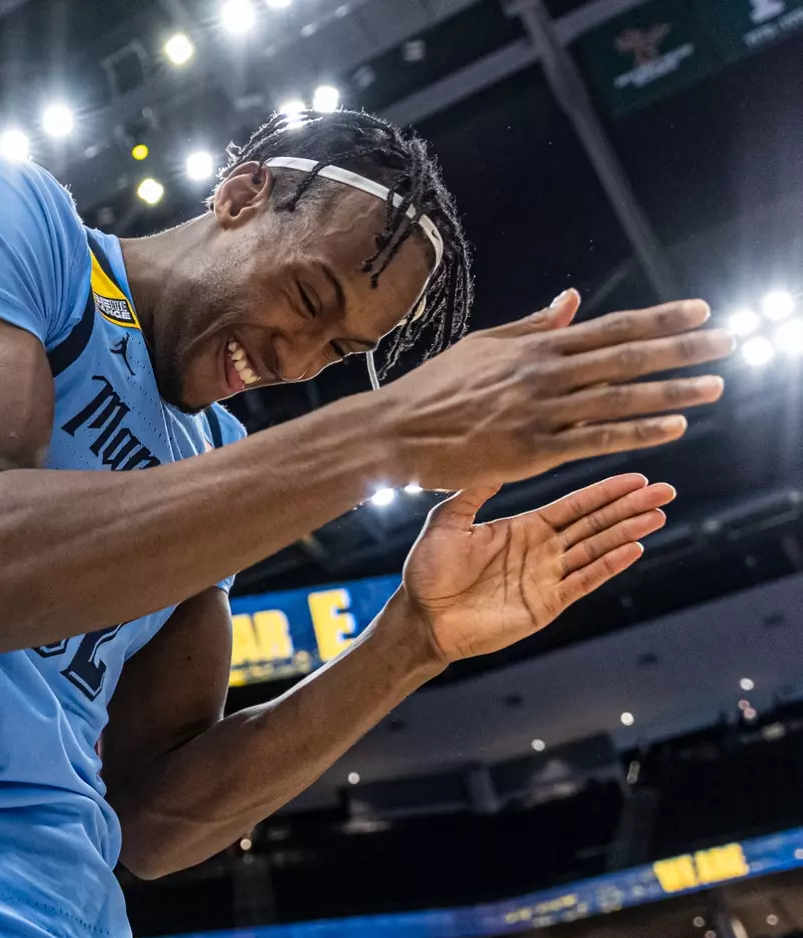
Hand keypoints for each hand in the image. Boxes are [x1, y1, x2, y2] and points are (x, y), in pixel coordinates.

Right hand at [380, 290, 730, 489]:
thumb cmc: (433, 390)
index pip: (611, 328)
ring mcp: (540, 412)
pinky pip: (597, 439)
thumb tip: (571, 301)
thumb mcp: (483, 346)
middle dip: (683, 350)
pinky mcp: (532, 450)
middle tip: (729, 342)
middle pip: (627, 358)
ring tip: (715, 386)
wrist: (393, 431)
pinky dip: (638, 432)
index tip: (700, 312)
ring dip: (673, 391)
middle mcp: (544, 374)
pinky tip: (674, 428)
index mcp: (535, 348)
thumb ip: (533, 328)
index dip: (660, 320)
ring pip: (620, 398)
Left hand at [399, 474, 669, 663]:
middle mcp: (541, 550)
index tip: (636, 477)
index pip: (574, 506)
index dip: (605, 492)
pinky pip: (583, 581)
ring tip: (657, 515)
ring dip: (627, 533)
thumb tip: (494, 457)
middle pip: (595, 524)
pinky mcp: (546, 604)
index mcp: (523, 528)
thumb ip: (472, 492)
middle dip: (629, 507)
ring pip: (596, 550)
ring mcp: (547, 577)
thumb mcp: (446, 522)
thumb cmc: (428, 572)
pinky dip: (609, 566)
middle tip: (665, 491)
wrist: (421, 617)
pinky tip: (634, 549)